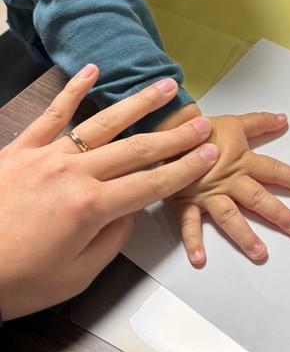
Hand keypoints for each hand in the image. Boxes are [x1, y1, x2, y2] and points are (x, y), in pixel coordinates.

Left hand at [0, 65, 218, 320]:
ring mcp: (46, 156)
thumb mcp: (78, 273)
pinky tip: (93, 71)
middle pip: (138, 149)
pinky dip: (74, 90)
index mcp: (91, 207)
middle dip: (176, 136)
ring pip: (104, 123)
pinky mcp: (20, 149)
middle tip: (202, 123)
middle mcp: (73, 174)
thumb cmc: (18, 281)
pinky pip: (53, 115)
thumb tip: (131, 207)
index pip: (153, 182)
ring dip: (140, 104)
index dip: (185, 168)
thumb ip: (113, 236)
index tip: (208, 154)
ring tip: (167, 86)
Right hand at [173, 112, 289, 265]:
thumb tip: (282, 119)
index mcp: (242, 162)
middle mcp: (229, 181)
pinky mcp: (186, 201)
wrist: (166, 131)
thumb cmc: (200, 129)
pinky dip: (192, 241)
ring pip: (230, 216)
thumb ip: (259, 123)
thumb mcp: (233, 123)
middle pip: (258, 198)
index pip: (274, 171)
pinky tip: (199, 259)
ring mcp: (208, 194)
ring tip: (260, 252)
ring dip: (244, 235)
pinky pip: (189, 224)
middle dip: (278, 213)